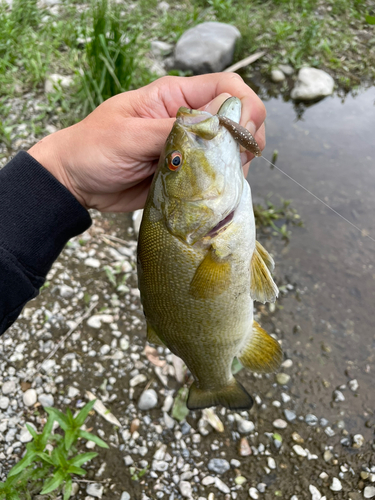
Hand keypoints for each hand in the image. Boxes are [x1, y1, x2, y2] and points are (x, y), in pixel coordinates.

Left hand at [28, 73, 265, 211]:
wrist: (76, 183)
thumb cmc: (93, 149)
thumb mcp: (130, 135)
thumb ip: (175, 128)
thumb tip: (220, 119)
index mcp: (174, 98)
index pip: (226, 86)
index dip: (243, 105)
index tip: (240, 132)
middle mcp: (187, 119)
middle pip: (237, 118)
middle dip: (244, 137)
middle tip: (233, 161)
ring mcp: (189, 148)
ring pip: (230, 149)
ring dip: (235, 163)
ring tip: (220, 178)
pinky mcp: (186, 173)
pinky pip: (215, 174)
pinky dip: (223, 182)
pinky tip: (214, 190)